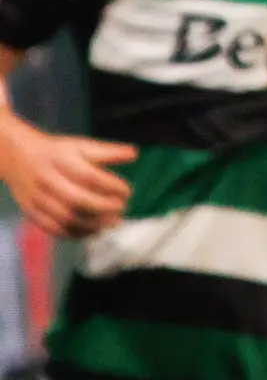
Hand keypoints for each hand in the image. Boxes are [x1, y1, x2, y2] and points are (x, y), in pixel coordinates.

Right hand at [0, 116, 134, 236]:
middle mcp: (47, 180)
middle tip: (121, 209)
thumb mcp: (81, 145)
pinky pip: (52, 228)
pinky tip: (92, 232)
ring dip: (91, 224)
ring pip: (64, 217)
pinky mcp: (31, 211)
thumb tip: (134, 154)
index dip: (111, 186)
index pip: (89, 176)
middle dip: (103, 207)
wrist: (19, 158)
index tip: (127, 191)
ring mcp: (37, 197)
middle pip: (76, 199)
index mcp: (61, 160)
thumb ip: (108, 151)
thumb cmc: (58, 152)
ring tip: (111, 223)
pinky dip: (74, 234)